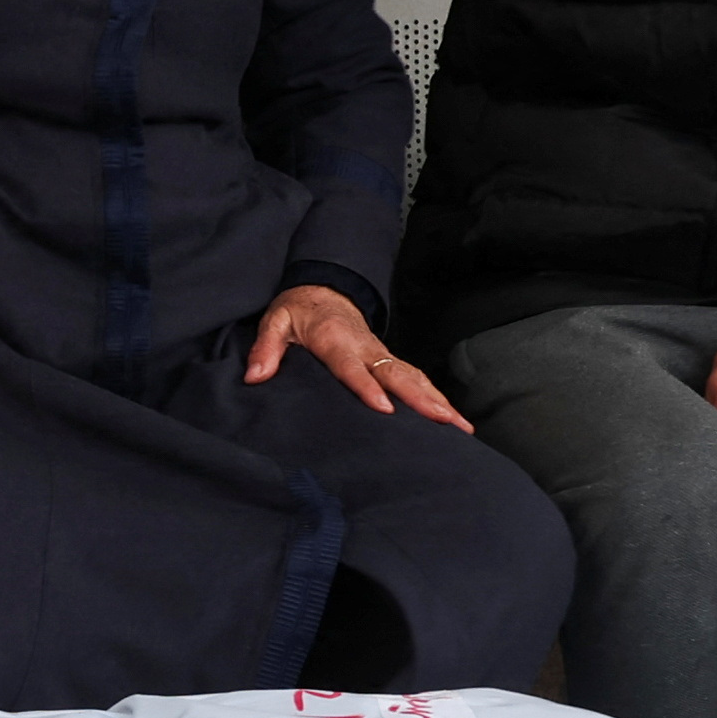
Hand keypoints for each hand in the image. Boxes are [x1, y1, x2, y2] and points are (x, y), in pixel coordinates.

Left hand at [239, 284, 471, 429]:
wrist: (322, 290)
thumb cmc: (298, 311)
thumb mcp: (275, 321)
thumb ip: (265, 348)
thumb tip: (255, 376)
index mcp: (335, 340)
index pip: (352, 368)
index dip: (368, 387)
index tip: (384, 408)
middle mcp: (365, 347)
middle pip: (397, 374)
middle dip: (422, 398)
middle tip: (444, 420)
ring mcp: (380, 354)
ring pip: (413, 377)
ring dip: (438, 400)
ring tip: (461, 426)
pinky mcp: (387, 361)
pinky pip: (414, 379)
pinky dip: (435, 397)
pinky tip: (452, 418)